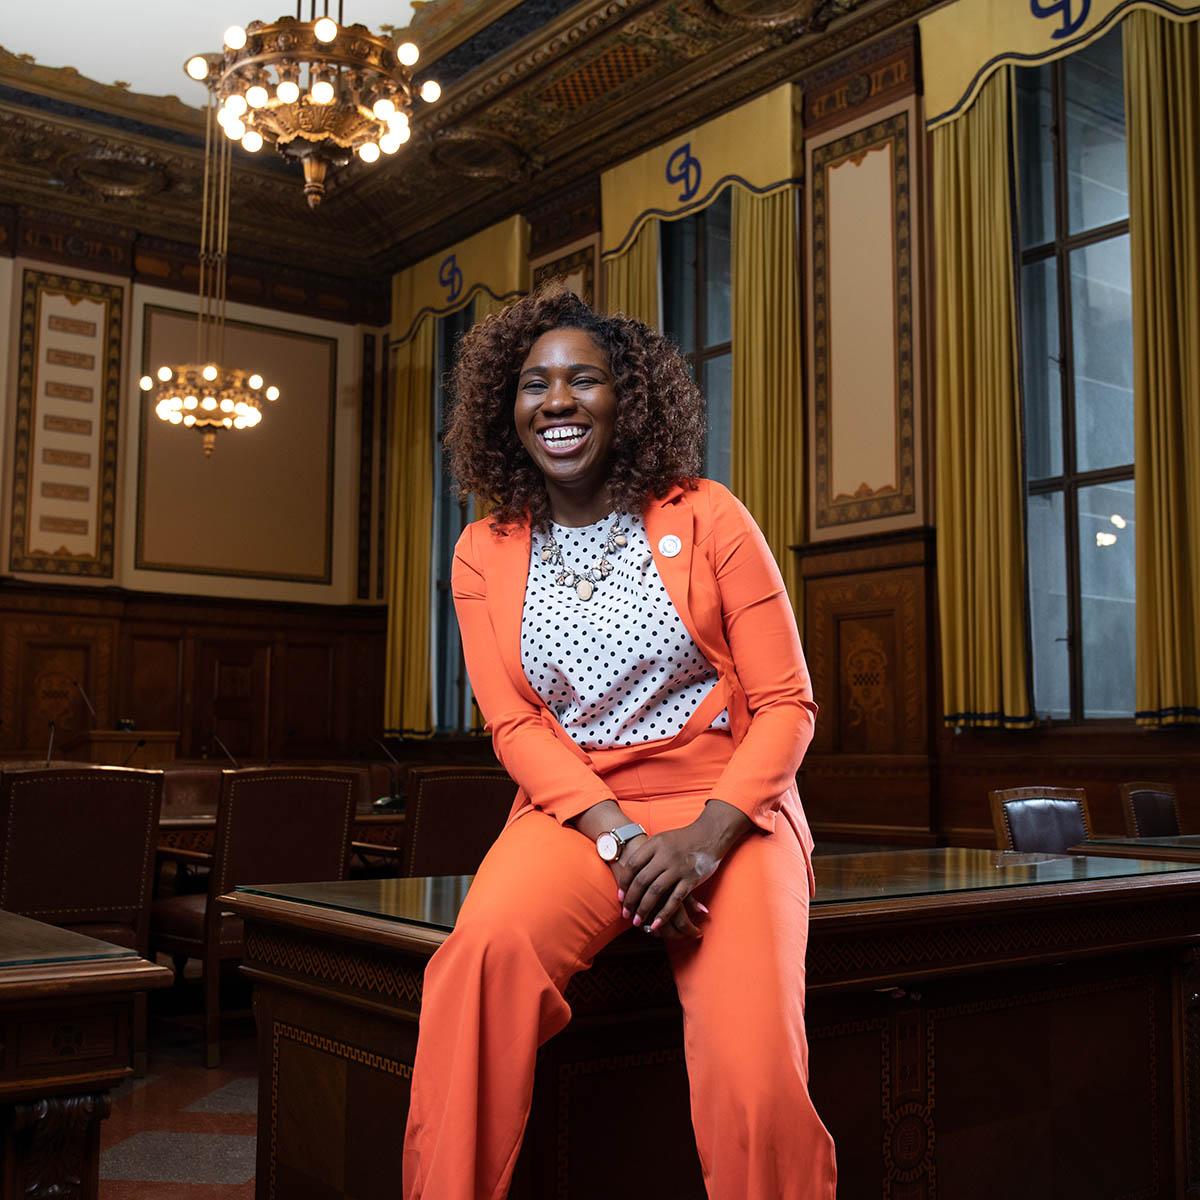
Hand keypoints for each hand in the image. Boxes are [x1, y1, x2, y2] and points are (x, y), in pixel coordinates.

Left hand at [616, 801, 751, 935]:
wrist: (709, 834)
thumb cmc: (682, 838)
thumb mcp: (662, 839)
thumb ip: (647, 853)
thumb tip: (629, 872)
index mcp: (654, 844)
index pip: (633, 866)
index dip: (624, 883)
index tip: (620, 897)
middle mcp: (665, 856)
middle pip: (642, 881)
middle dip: (631, 900)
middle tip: (625, 914)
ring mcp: (678, 868)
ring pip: (656, 892)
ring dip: (644, 909)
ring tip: (637, 922)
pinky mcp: (691, 879)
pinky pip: (675, 900)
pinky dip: (664, 914)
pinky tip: (656, 924)